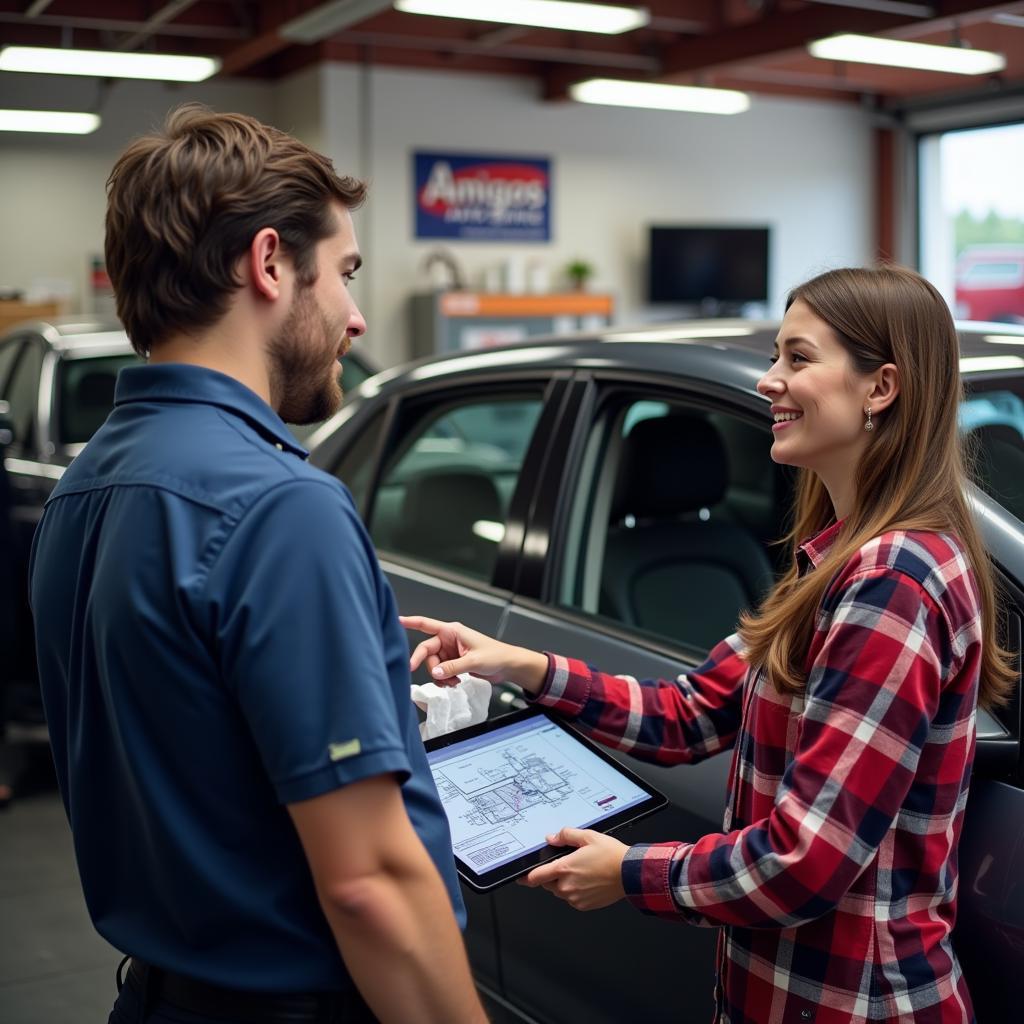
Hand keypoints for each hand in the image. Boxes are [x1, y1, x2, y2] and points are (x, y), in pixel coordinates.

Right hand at [399, 615, 547, 694]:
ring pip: (433, 664)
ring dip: (440, 676)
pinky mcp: (454, 663)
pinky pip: (440, 671)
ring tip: (453, 681)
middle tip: (429, 676)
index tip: (397, 620)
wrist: (507, 666)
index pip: (426, 625)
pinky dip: (444, 679)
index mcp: (452, 631)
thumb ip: (452, 667)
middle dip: (429, 665)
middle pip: (427, 651)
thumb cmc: (495, 655)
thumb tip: (435, 673)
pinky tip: (455, 682)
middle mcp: (449, 640)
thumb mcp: (473, 661)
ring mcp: (451, 652)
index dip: (411, 622)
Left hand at [517, 828, 627, 910]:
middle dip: (553, 875)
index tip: (520, 877)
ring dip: (564, 883)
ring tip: (582, 872)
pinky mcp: (584, 905)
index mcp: (565, 868)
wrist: (629, 873)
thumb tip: (551, 838)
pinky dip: (575, 891)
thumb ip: (566, 835)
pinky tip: (588, 881)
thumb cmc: (611, 855)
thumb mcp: (588, 836)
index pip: (537, 876)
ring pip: (560, 891)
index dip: (526, 877)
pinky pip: (572, 899)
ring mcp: (575, 898)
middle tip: (569, 865)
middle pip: (548, 883)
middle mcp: (567, 886)